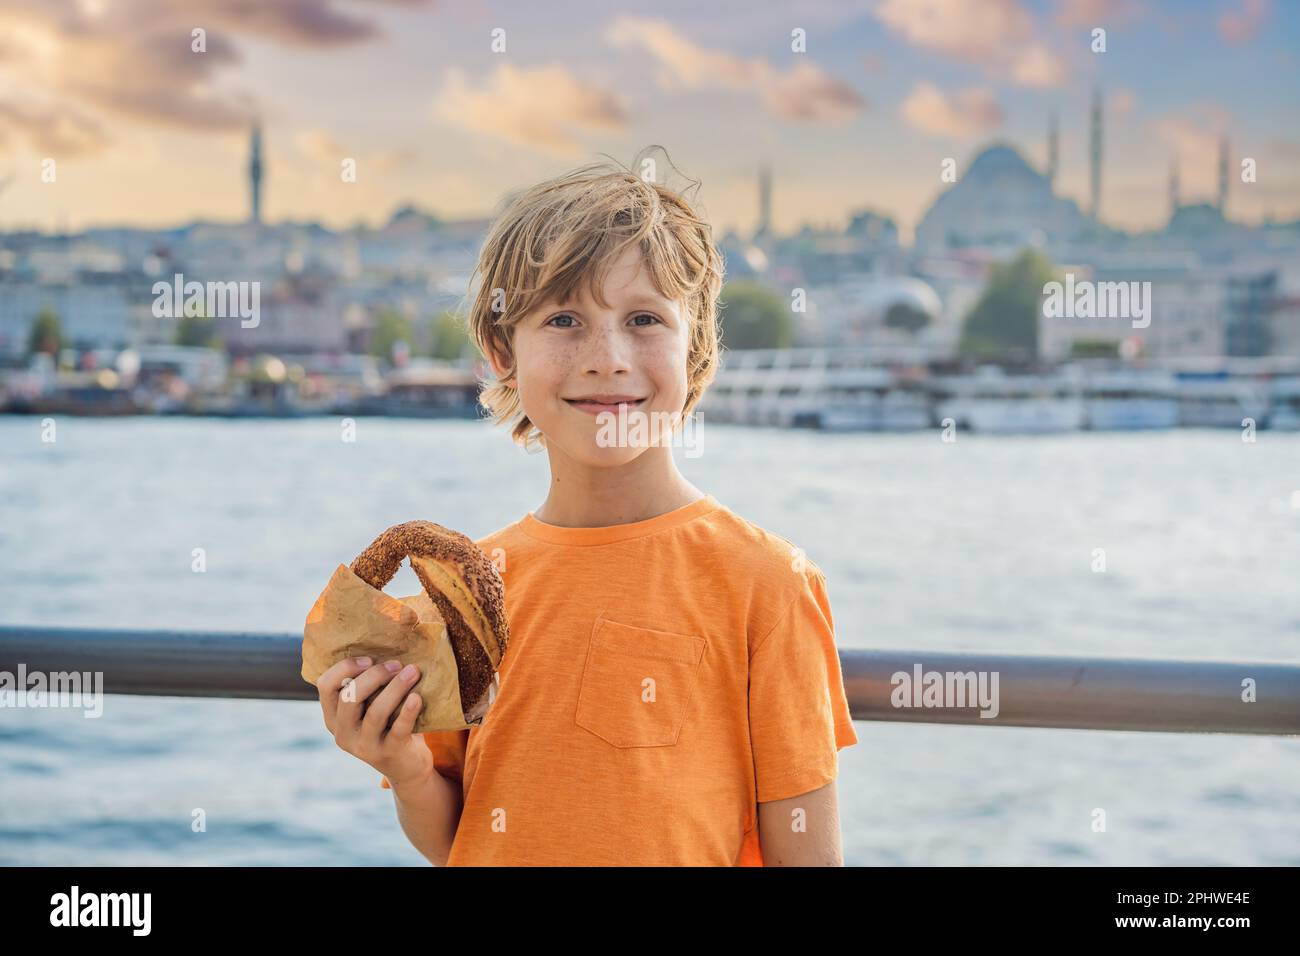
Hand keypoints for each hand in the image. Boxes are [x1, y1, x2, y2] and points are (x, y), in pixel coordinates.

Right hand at [316, 657, 432, 788]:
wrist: (406, 766)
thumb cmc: (389, 724)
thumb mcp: (370, 706)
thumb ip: (367, 686)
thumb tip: (385, 643)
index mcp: (333, 716)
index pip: (325, 686)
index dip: (345, 668)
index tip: (369, 659)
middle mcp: (342, 733)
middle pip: (350, 697)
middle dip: (375, 676)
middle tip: (398, 664)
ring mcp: (364, 746)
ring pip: (375, 712)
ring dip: (396, 688)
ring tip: (413, 672)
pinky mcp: (387, 754)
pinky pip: (398, 729)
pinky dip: (408, 710)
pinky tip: (417, 696)